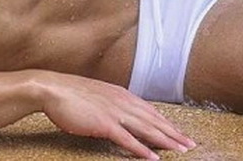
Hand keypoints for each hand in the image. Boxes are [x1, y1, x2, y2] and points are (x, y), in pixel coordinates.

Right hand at [40, 73, 195, 159]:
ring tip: (182, 150)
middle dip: (174, 133)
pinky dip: (143, 150)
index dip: (166, 122)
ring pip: (146, 129)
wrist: (51, 88)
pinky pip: (128, 139)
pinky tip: (154, 159)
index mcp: (120, 94)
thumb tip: (119, 113)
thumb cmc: (69, 93)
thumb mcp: (96, 95)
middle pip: (153, 120)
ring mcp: (114, 112)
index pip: (149, 110)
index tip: (179, 131)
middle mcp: (122, 101)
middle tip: (191, 144)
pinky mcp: (104, 123)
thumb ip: (110, 103)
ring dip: (166, 141)